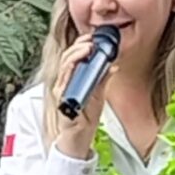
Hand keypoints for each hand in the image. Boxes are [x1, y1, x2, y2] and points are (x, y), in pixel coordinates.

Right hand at [54, 34, 114, 155]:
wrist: (79, 137)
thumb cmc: (85, 117)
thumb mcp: (98, 94)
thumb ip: (103, 79)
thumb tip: (113, 66)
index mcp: (72, 79)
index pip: (73, 56)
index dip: (81, 44)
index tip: (93, 37)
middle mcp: (64, 83)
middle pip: (67, 57)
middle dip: (79, 46)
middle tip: (92, 40)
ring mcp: (61, 91)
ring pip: (65, 67)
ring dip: (76, 55)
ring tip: (88, 48)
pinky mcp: (62, 100)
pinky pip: (65, 83)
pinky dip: (73, 72)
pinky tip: (81, 65)